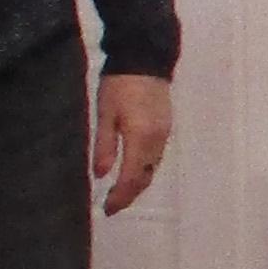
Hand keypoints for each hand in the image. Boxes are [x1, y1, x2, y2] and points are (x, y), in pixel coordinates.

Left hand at [91, 75, 173, 215]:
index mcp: (140, 138)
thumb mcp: (105, 114)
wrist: (146, 58)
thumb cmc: (119, 84)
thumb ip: (104, 146)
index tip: (107, 210)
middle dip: (130, 195)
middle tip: (112, 207)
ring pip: (152, 169)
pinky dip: (144, 170)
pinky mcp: (165, 127)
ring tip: (120, 193)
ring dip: (137, 184)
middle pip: (145, 177)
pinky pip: (156, 157)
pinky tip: (133, 171)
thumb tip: (101, 175)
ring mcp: (164, 134)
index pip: (130, 177)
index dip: (120, 197)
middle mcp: (156, 141)